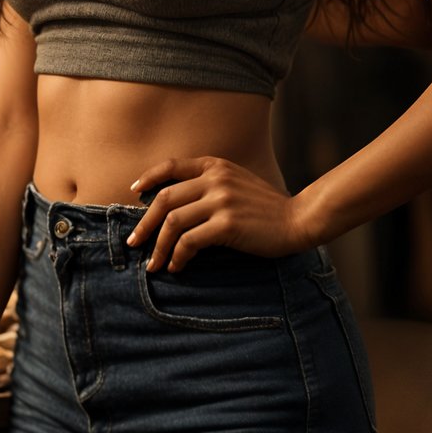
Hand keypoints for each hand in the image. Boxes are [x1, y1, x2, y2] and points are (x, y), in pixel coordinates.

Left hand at [126, 156, 309, 272]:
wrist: (298, 219)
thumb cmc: (266, 207)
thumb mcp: (237, 182)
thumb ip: (210, 184)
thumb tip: (174, 206)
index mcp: (215, 166)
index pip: (172, 166)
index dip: (149, 178)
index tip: (134, 192)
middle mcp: (215, 179)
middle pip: (165, 199)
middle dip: (145, 223)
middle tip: (134, 242)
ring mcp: (221, 201)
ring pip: (174, 222)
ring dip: (159, 246)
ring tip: (154, 264)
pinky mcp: (227, 224)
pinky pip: (190, 241)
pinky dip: (178, 256)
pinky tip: (177, 266)